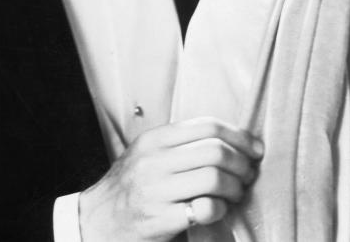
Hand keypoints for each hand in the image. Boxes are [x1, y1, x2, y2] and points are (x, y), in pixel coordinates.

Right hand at [78, 117, 262, 240]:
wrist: (96, 222)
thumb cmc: (129, 187)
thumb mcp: (147, 154)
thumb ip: (180, 144)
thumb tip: (230, 140)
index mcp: (155, 140)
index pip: (207, 126)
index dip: (238, 136)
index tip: (253, 148)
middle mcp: (154, 161)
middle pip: (215, 151)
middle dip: (241, 163)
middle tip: (247, 174)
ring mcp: (156, 190)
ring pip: (214, 178)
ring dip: (235, 187)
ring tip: (236, 193)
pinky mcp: (160, 219)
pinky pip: (205, 208)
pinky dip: (220, 209)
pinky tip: (219, 210)